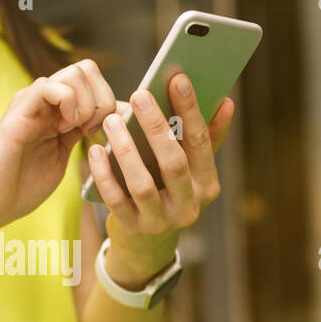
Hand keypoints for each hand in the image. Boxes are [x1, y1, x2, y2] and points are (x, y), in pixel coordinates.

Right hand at [0, 59, 116, 237]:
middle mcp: (43, 100)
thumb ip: (80, 133)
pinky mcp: (19, 111)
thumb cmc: (20, 187)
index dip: (106, 102)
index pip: (92, 79)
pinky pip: (49, 86)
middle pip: (86, 69)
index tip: (97, 132)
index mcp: (55, 109)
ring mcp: (31, 102)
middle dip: (101, 99)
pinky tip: (64, 127)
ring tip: (74, 130)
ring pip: (75, 73)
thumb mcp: (62, 155)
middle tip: (89, 130)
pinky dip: (69, 102)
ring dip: (86, 103)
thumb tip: (110, 117)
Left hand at [87, 72, 233, 287]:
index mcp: (207, 184)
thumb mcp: (192, 169)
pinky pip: (115, 200)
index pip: (201, 143)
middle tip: (139, 95)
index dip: (191, 110)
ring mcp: (160, 221)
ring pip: (142, 184)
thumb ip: (207, 137)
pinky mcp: (132, 228)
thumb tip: (226, 101)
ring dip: (125, 150)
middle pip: (173, 162)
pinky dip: (104, 174)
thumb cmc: (170, 191)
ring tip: (112, 121)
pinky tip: (94, 150)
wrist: (148, 243)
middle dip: (156, 126)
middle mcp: (188, 206)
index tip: (178, 78)